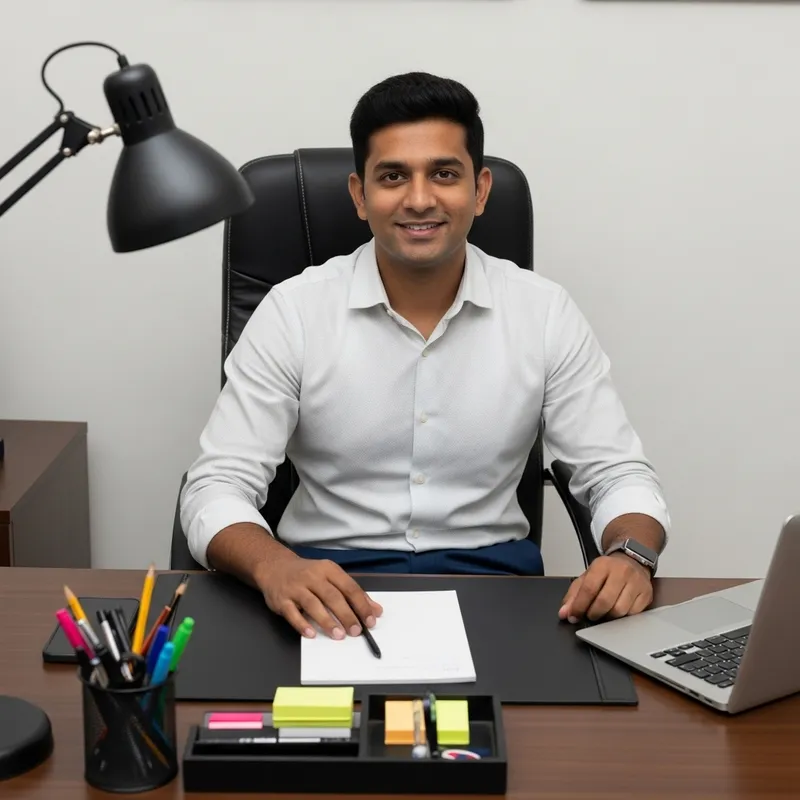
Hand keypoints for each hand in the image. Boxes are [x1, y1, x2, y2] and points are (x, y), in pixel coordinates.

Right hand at [256, 554, 382, 639]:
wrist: (275, 567)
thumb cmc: (308, 574)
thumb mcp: (331, 577)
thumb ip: (352, 593)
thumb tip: (375, 610)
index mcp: (328, 570)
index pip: (349, 587)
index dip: (361, 604)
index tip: (371, 620)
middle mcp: (312, 577)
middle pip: (332, 596)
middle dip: (346, 615)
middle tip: (356, 631)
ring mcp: (296, 588)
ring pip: (313, 604)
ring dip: (327, 621)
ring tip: (339, 635)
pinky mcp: (281, 600)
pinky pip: (292, 613)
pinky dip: (302, 624)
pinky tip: (311, 634)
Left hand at [558, 553, 652, 623]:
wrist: (632, 560)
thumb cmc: (607, 571)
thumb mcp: (587, 576)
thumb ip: (573, 595)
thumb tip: (564, 613)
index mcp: (602, 565)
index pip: (589, 589)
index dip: (579, 606)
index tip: (573, 616)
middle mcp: (621, 572)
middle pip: (605, 602)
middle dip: (594, 613)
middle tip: (590, 616)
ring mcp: (636, 583)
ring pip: (619, 611)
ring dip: (608, 617)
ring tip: (603, 613)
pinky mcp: (646, 594)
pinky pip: (633, 614)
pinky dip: (622, 618)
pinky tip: (617, 611)